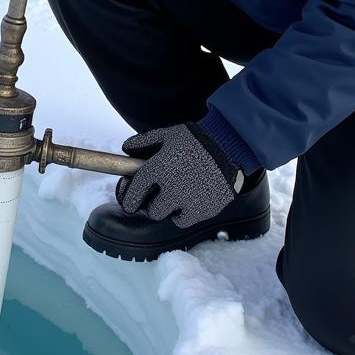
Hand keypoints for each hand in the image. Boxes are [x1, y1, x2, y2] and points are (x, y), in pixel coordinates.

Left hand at [116, 122, 245, 226]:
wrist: (230, 147)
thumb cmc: (196, 140)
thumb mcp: (168, 134)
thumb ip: (144, 141)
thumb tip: (125, 149)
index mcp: (159, 168)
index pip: (133, 194)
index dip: (129, 200)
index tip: (130, 202)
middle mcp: (172, 188)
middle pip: (151, 210)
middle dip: (152, 203)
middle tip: (158, 194)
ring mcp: (189, 201)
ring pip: (166, 216)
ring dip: (167, 208)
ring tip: (174, 194)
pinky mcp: (203, 210)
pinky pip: (183, 220)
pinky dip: (182, 213)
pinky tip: (187, 199)